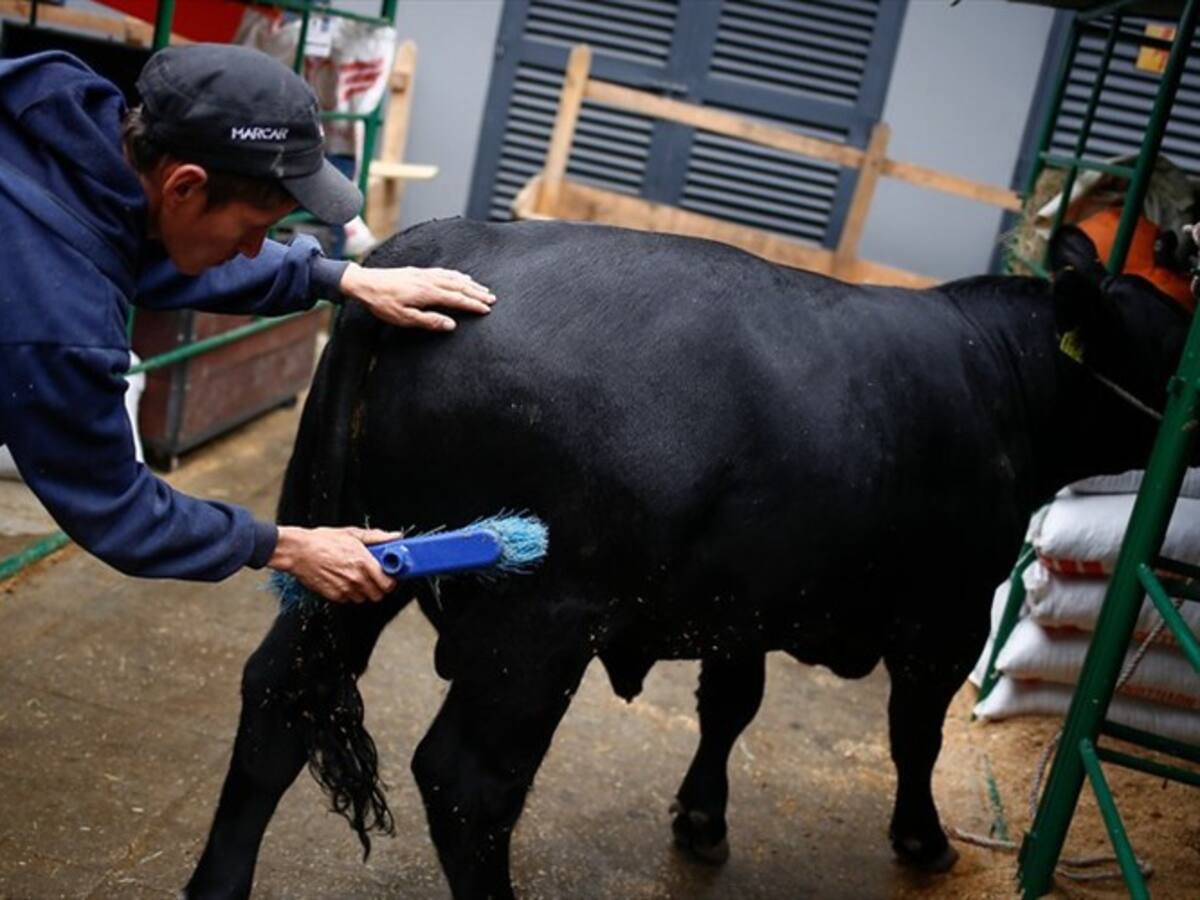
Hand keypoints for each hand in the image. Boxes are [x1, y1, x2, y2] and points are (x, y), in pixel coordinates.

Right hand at [268, 525, 401, 602]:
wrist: (298, 551)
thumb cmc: (322, 541)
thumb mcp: (352, 534)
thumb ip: (377, 537)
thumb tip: (395, 537)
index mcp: (364, 562)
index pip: (389, 584)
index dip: (391, 581)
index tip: (389, 576)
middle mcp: (356, 578)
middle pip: (379, 595)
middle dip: (378, 587)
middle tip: (374, 577)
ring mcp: (345, 589)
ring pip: (364, 598)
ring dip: (363, 591)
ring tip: (356, 577)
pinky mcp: (334, 595)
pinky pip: (349, 599)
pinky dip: (349, 593)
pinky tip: (343, 580)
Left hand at [339, 263, 495, 330]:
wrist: (366, 283)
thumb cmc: (383, 303)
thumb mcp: (405, 318)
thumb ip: (429, 321)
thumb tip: (451, 325)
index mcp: (428, 293)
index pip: (457, 299)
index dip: (473, 304)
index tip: (486, 309)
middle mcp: (429, 280)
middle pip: (459, 286)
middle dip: (477, 293)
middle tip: (492, 299)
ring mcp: (425, 274)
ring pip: (453, 277)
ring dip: (470, 283)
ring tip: (482, 288)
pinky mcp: (419, 271)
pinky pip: (444, 271)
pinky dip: (457, 274)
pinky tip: (461, 276)